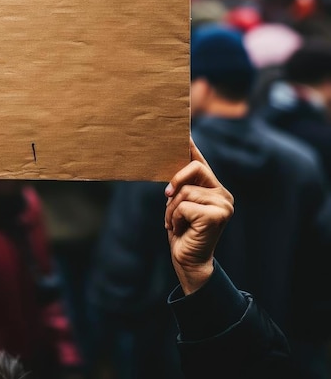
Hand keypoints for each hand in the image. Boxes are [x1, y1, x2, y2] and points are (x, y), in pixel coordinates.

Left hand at [165, 138, 233, 294]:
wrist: (189, 261)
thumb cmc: (182, 232)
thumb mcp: (178, 204)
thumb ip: (181, 186)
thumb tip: (172, 161)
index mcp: (214, 188)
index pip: (200, 161)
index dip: (191, 145)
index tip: (182, 128)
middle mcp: (223, 194)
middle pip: (193, 169)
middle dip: (175, 185)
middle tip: (167, 197)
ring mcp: (224, 205)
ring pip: (184, 191)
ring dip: (171, 209)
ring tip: (176, 223)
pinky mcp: (218, 216)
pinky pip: (184, 205)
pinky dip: (175, 218)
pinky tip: (182, 229)